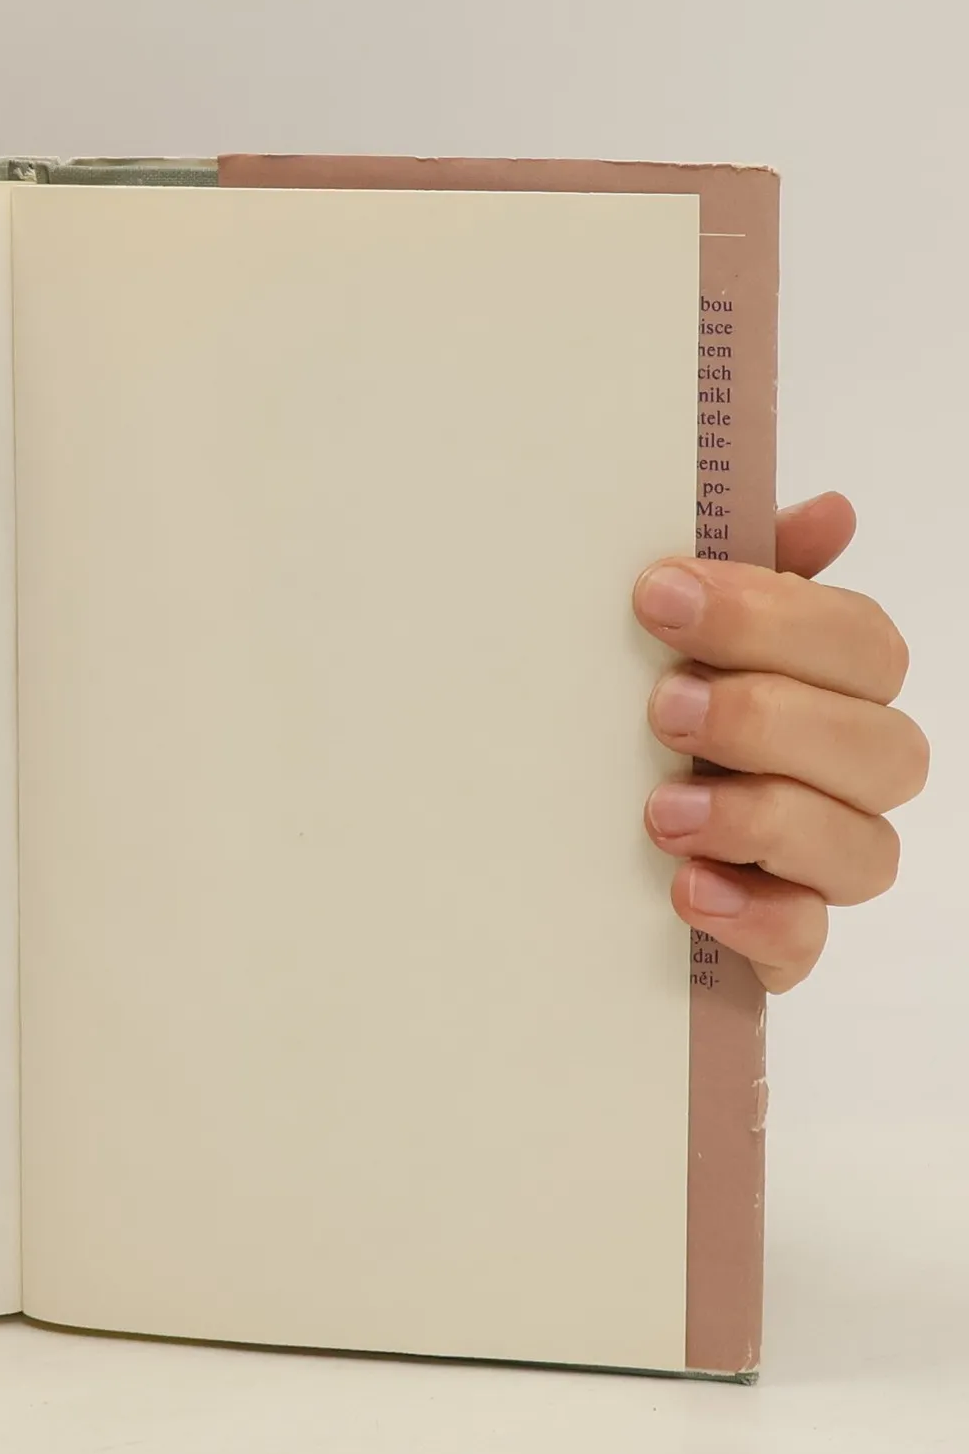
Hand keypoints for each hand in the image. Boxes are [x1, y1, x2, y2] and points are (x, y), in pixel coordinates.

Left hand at [633, 493, 926, 992]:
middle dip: (770, 719)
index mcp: (834, 688)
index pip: (860, 644)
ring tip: (662, 811)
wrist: (570, 839)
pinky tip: (688, 889)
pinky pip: (805, 942)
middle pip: (882, 748)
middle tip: (664, 708)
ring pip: (861, 849)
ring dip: (762, 821)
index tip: (659, 595)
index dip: (772, 615)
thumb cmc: (645, 714)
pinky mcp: (779, 940)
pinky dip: (752, 917)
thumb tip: (831, 512)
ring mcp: (821, 864)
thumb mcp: (676, 636)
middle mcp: (848, 776)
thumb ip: (751, 574)